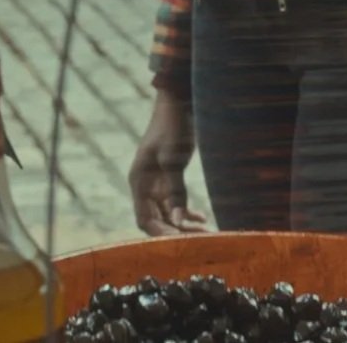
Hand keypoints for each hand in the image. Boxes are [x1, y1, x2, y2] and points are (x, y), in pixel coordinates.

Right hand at [129, 90, 209, 236]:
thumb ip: (176, 191)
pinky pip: (175, 203)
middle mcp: (145, 186)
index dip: (161, 235)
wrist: (178, 103)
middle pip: (157, 221)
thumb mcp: (173, 159)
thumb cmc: (172, 128)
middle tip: (201, 240)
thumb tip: (179, 222)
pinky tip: (203, 218)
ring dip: (184, 225)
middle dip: (177, 232)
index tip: (182, 243)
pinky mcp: (169, 178)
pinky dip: (187, 212)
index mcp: (139, 182)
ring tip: (207, 232)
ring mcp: (157, 183)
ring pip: (168, 214)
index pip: (145, 220)